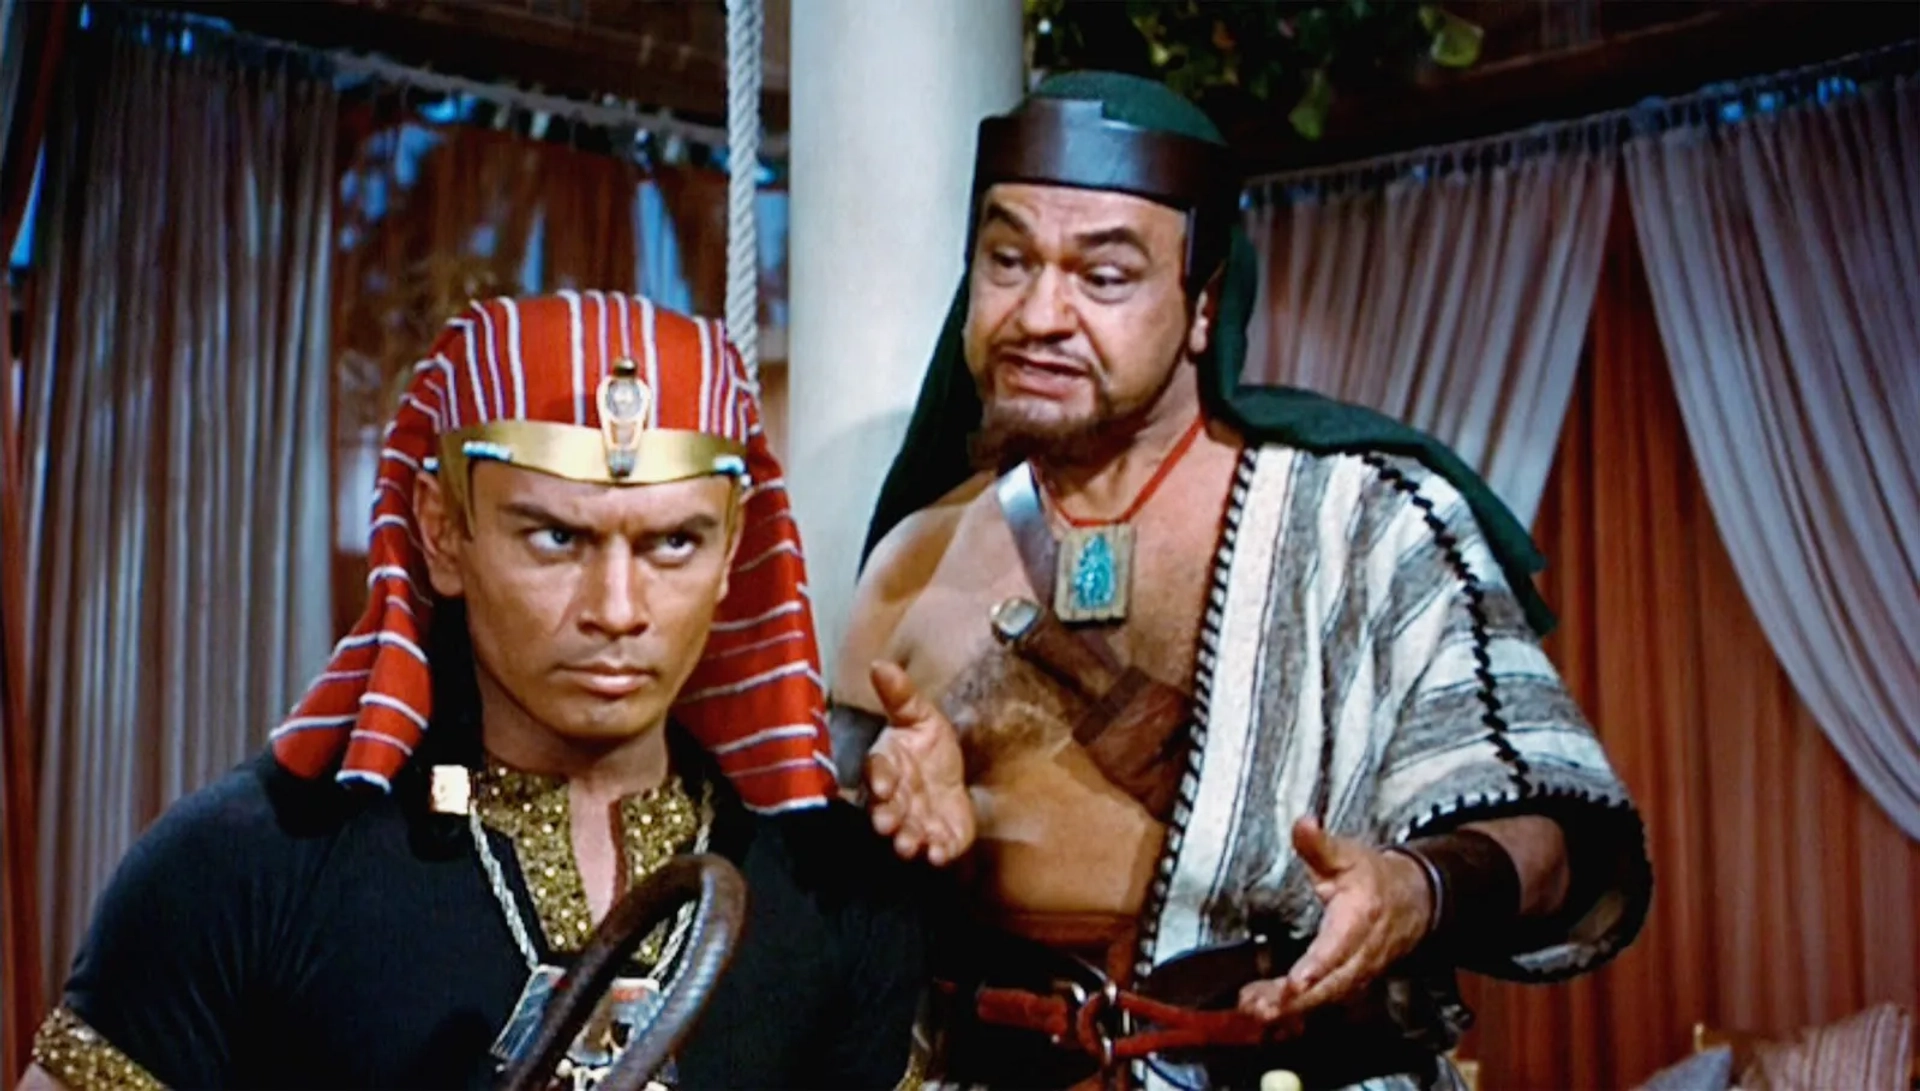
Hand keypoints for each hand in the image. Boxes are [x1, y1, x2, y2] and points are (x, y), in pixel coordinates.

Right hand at [864, 661, 974, 865]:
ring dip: (907, 839)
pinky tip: (938, 855)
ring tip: (909, 845)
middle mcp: (897, 797)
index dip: (879, 778)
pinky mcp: (940, 838)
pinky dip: (936, 853)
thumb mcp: (920, 714)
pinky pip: (936, 848)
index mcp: (888, 765)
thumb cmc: (928, 744)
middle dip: (887, 817)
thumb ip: (900, 694)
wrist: (956, 774)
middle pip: (887, 808)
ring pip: (907, 832)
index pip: (877, 771)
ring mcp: (917, 820)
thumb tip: (879, 663)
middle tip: (886, 825)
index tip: (882, 785)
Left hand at [1238, 817, 1432, 1021]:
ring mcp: (1358, 972)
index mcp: (1360, 918)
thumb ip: (1318, 845)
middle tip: (1258, 1005)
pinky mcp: (1351, 982)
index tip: (1295, 982)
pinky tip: (1268, 1008)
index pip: (1338, 948)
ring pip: (1325, 997)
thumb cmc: (1374, 877)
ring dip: (1290, 1008)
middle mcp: (1362, 953)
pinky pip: (1325, 1000)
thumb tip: (1302, 824)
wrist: (1413, 900)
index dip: (1317, 967)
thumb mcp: (1346, 853)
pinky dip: (1297, 1009)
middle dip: (1294, 1000)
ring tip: (1255, 1009)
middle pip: (1329, 984)